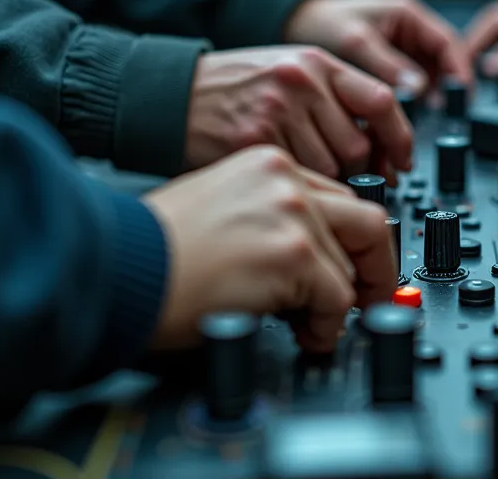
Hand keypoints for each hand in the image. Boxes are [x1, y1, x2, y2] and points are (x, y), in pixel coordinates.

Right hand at [144, 146, 394, 351]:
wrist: (121, 268)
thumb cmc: (153, 250)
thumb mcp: (221, 206)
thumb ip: (271, 215)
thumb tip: (317, 255)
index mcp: (268, 164)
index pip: (338, 198)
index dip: (352, 240)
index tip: (356, 266)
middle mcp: (285, 180)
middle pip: (366, 221)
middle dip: (376, 266)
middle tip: (371, 297)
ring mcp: (291, 214)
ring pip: (352, 265)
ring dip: (339, 304)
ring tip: (312, 324)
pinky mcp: (292, 254)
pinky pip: (337, 297)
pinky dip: (327, 324)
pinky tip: (304, 332)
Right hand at [185, 46, 412, 180]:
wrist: (171, 96)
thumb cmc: (233, 90)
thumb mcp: (289, 73)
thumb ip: (334, 98)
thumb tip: (383, 146)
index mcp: (316, 62)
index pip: (382, 100)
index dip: (401, 138)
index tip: (403, 161)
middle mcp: (301, 82)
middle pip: (360, 143)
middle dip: (359, 171)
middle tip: (347, 180)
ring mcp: (278, 111)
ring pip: (333, 167)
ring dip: (327, 183)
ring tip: (306, 178)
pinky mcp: (256, 141)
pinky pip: (300, 178)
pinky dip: (300, 189)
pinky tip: (285, 182)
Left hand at [284, 0, 473, 96]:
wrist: (298, 21)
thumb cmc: (323, 20)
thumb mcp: (356, 41)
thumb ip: (387, 64)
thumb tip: (417, 87)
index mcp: (408, 14)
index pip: (448, 41)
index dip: (460, 68)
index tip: (461, 93)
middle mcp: (411, 30)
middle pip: (443, 62)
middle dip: (446, 88)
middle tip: (445, 113)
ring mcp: (403, 48)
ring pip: (430, 76)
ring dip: (429, 97)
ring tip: (423, 116)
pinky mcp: (393, 65)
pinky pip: (411, 85)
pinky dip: (411, 101)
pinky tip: (404, 115)